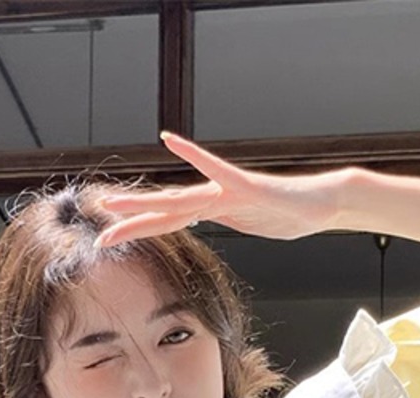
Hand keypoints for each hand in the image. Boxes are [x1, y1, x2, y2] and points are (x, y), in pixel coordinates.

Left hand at [94, 132, 344, 247]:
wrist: (321, 204)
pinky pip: (214, 169)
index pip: (169, 221)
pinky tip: (171, 139)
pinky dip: (193, 154)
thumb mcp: (251, 226)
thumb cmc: (290, 214)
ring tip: (113, 203)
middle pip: (165, 211)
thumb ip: (232, 221)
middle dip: (131, 219)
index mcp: (213, 211)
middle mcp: (213, 199)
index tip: (109, 236)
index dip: (138, 228)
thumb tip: (219, 222)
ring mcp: (226, 192)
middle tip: (98, 224)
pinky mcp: (245, 187)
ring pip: (179, 199)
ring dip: (145, 203)